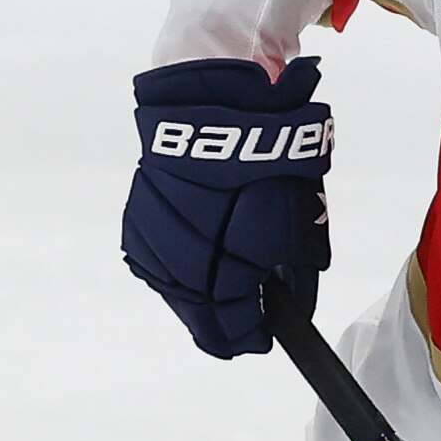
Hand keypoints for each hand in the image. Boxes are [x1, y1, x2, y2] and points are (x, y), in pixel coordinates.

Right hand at [122, 57, 333, 358]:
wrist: (218, 99)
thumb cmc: (268, 160)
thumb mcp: (301, 219)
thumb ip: (298, 273)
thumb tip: (294, 309)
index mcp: (223, 267)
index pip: (231, 326)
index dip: (248, 338)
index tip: (262, 341)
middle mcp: (181, 261)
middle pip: (198, 314)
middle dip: (221, 326)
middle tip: (239, 333)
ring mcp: (154, 239)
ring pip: (172, 288)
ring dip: (195, 299)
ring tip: (217, 303)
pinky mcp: (138, 214)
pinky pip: (154, 258)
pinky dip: (174, 268)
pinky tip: (189, 269)